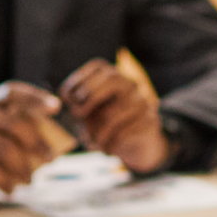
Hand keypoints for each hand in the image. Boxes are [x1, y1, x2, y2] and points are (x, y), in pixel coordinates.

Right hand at [0, 81, 62, 192]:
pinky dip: (4, 181)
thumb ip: (3, 131)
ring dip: (23, 167)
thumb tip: (45, 146)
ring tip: (29, 181)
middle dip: (38, 143)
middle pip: (14, 123)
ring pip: (5, 148)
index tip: (56, 108)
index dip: (35, 97)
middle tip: (50, 159)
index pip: (10, 91)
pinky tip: (10, 190)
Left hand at [61, 59, 167, 174]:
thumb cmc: (105, 125)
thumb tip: (69, 104)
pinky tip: (107, 150)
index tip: (66, 97)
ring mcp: (141, 101)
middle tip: (77, 114)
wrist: (137, 144)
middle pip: (112, 77)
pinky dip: (111, 144)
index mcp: (112, 77)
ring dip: (98, 131)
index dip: (78, 79)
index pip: (98, 67)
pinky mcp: (150, 120)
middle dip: (91, 95)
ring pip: (115, 112)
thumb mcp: (88, 114)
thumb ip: (77, 106)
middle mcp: (129, 84)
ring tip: (92, 141)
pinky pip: (124, 132)